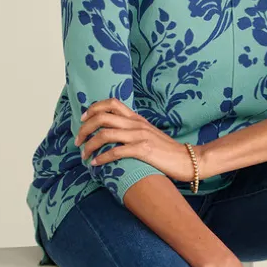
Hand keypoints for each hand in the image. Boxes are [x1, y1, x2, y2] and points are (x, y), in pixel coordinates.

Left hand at [74, 99, 198, 183]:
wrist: (188, 160)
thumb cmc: (167, 151)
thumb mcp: (149, 134)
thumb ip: (134, 131)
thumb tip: (116, 134)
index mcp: (137, 118)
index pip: (111, 103)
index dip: (93, 108)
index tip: (83, 120)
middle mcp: (136, 124)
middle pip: (102, 117)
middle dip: (85, 128)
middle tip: (77, 140)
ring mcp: (140, 136)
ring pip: (105, 133)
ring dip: (89, 144)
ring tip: (83, 154)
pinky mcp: (144, 151)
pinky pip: (116, 151)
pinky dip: (102, 157)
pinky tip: (96, 163)